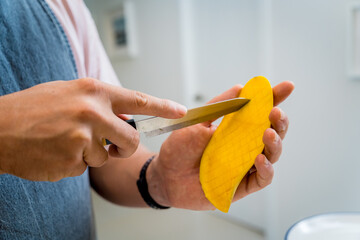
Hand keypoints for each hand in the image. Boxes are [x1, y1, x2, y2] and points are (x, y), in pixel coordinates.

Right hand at [0, 78, 185, 180]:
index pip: (138, 100)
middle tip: (109, 146)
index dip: (163, 107)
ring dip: (90, 155)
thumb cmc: (32, 108)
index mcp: (93, 91)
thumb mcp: (68, 93)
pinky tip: (54, 152)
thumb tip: (123, 116)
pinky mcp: (74, 160)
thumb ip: (99, 103)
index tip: (181, 111)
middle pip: (131, 139)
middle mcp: (93, 112)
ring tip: (64, 142)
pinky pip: (85, 167)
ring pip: (106, 157)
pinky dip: (74, 163)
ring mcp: (84, 138)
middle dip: (123, 147)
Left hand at [148, 81, 293, 209]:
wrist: (165, 175)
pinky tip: (259, 159)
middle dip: (279, 122)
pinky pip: (261, 179)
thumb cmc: (180, 148)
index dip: (274, 99)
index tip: (287, 86)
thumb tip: (241, 87)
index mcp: (235, 129)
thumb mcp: (197, 121)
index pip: (259, 112)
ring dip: (274, 143)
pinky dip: (265, 169)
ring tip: (268, 133)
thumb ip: (219, 106)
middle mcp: (243, 146)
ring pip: (271, 155)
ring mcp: (243, 166)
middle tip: (276, 112)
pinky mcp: (240, 185)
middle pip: (271, 133)